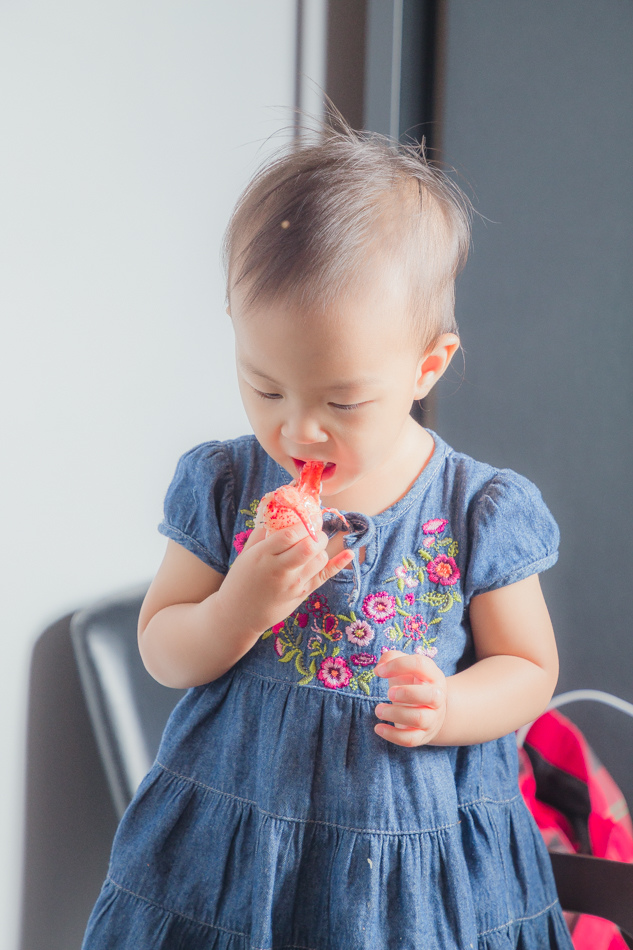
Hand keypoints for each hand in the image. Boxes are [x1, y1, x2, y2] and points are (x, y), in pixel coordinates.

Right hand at [216, 522, 352, 637]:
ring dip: (321, 547)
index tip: (307, 517)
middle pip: (310, 546)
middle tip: (312, 531)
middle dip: (316, 534)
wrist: (239, 615)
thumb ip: (262, 534)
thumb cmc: (240, 580)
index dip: (303, 523)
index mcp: (263, 556)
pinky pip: (325, 576)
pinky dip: (339, 563)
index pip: (290, 534)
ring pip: (320, 559)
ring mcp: (294, 584)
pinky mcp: (302, 594)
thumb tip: (279, 514)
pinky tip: (349, 553)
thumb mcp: (245, 554)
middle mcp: (281, 570)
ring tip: (312, 544)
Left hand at [373, 650, 446, 746]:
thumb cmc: (411, 683)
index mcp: (433, 676)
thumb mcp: (404, 667)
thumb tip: (379, 669)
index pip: (421, 664)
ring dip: (395, 713)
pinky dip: (392, 735)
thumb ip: (391, 658)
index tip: (379, 672)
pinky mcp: (422, 736)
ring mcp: (432, 718)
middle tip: (389, 693)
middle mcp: (437, 697)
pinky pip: (410, 739)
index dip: (398, 665)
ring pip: (419, 718)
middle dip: (407, 693)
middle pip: (432, 695)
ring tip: (378, 709)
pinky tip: (378, 728)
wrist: (429, 709)